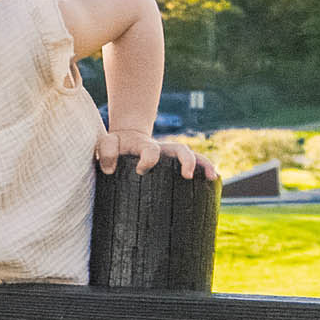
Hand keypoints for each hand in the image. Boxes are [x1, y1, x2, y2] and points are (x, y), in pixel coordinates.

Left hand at [94, 131, 216, 182]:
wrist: (126, 140)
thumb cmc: (116, 146)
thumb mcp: (107, 144)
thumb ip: (105, 151)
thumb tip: (110, 169)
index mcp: (145, 146)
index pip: (150, 150)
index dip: (148, 159)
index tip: (140, 169)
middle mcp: (163, 150)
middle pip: (180, 149)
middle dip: (186, 160)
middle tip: (187, 175)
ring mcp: (171, 157)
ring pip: (192, 156)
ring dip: (203, 164)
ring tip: (212, 177)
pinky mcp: (175, 164)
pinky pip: (195, 164)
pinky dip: (205, 169)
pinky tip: (214, 180)